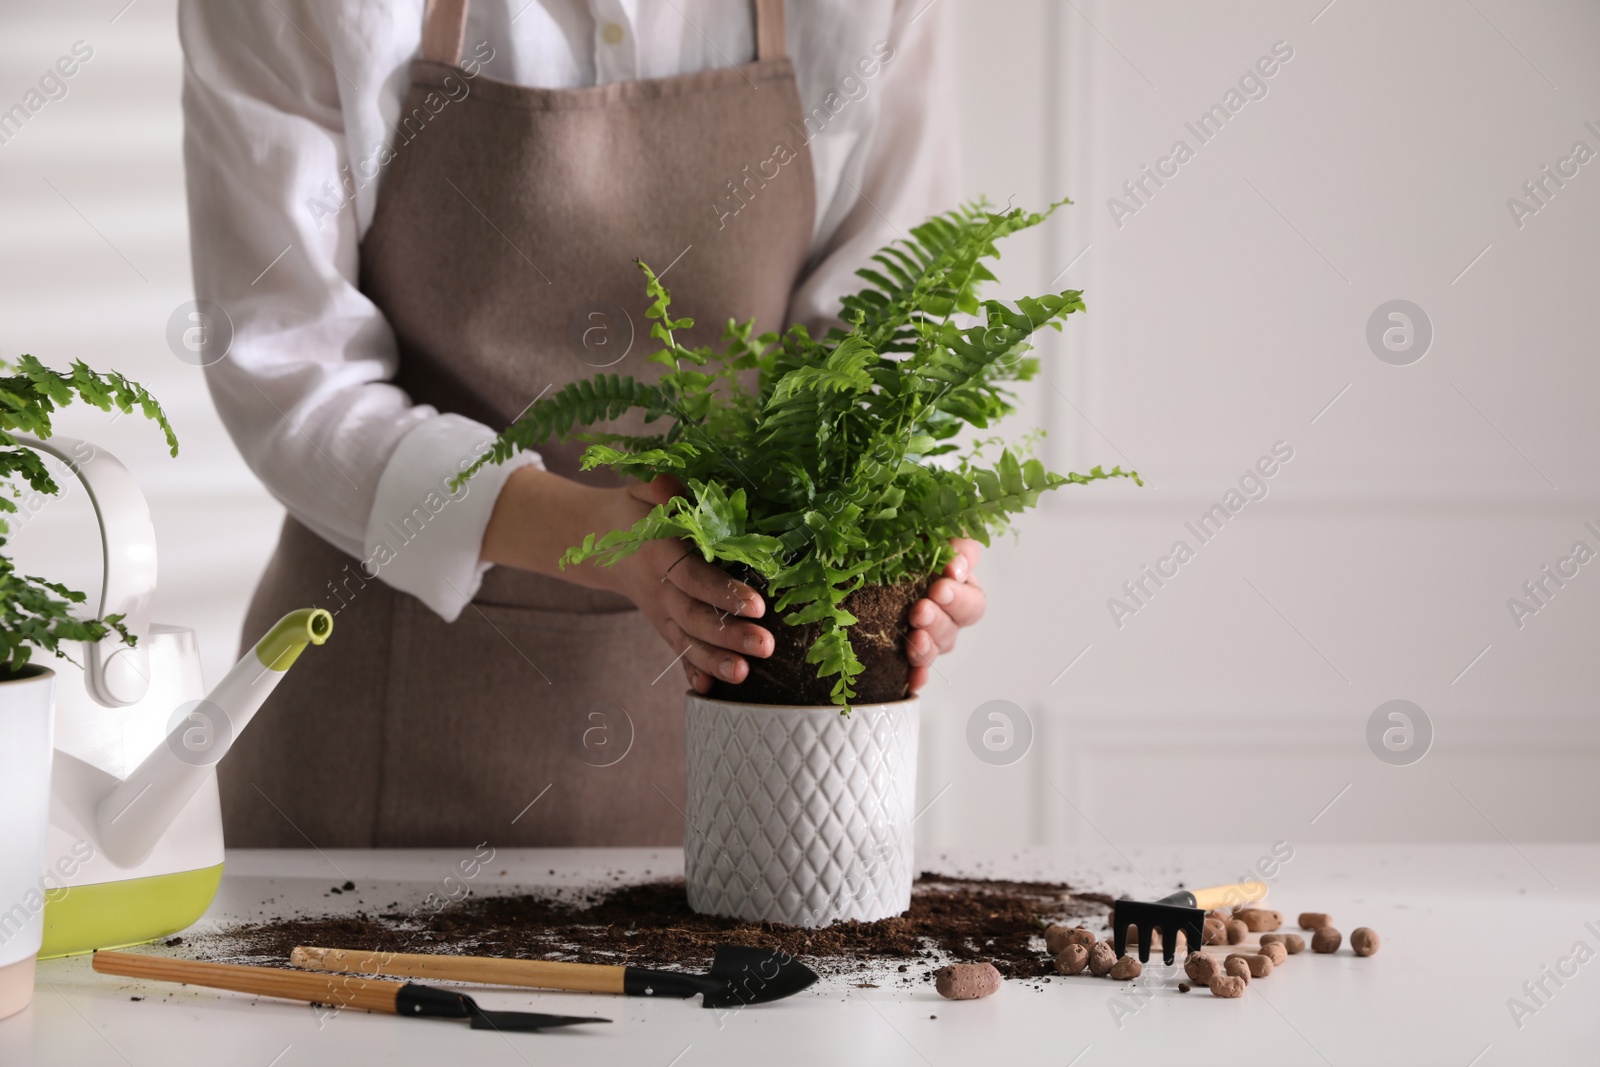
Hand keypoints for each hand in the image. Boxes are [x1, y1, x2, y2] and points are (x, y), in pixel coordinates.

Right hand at [481, 467, 771, 694]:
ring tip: (743, 674)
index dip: (723, 592)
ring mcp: (660, 611)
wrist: (596, 541)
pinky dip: (691, 670)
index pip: (693, 577)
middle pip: (694, 617)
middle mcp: (659, 589)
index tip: (758, 605)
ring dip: (714, 660)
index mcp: (659, 552)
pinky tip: (710, 689)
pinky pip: (676, 650)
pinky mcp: (663, 624)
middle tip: (766, 645)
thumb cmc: (635, 510)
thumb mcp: (644, 491)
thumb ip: (661, 489)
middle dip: (729, 635)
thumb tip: (667, 482)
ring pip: (686, 641)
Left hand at [905, 538, 984, 691]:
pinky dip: (917, 674)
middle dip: (942, 615)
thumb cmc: (901, 548)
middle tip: (922, 607)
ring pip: (939, 646)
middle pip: (959, 623)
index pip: (972, 595)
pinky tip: (913, 679)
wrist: (866, 570)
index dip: (961, 590)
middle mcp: (949, 614)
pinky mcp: (910, 653)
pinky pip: (918, 669)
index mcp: (959, 587)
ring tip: (913, 636)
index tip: (946, 575)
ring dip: (928, 643)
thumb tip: (957, 560)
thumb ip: (949, 543)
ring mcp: (931, 636)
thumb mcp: (925, 535)